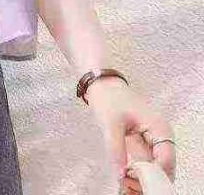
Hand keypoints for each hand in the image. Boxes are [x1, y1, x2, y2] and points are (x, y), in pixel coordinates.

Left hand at [85, 77, 175, 193]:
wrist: (103, 86)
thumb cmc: (110, 98)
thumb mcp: (110, 122)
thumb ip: (116, 148)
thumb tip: (120, 172)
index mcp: (160, 129)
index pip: (165, 161)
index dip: (151, 174)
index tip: (132, 177)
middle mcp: (161, 138)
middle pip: (163, 169)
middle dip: (146, 179)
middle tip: (126, 181)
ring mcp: (154, 142)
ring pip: (155, 170)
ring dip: (141, 179)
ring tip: (123, 180)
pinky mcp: (145, 145)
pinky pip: (146, 165)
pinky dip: (137, 173)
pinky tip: (124, 177)